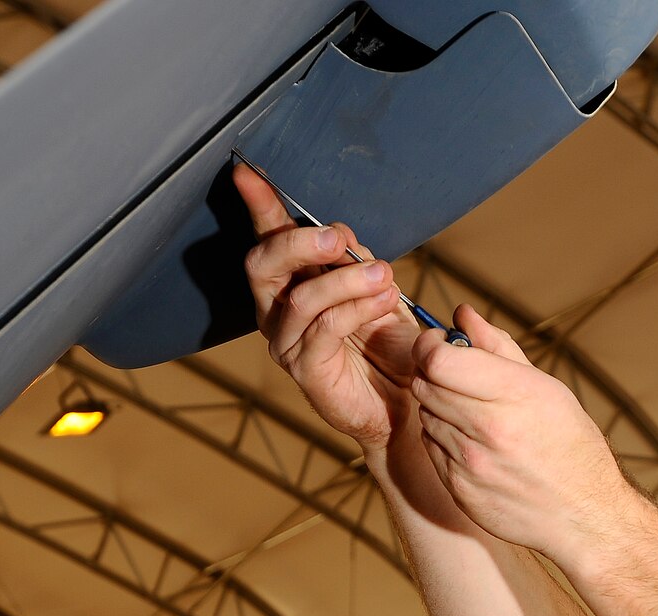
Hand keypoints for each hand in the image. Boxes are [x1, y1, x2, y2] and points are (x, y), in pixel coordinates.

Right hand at [234, 163, 416, 452]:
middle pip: (264, 265)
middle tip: (339, 239)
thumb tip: (339, 234)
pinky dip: (356, 308)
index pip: (268, 239)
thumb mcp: (374, 288)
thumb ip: (352, 260)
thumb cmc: (389, 344)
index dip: (259, 206)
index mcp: (291, 284)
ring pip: (302, 298)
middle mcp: (278, 312)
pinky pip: (325, 329)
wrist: (409, 399)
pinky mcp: (306, 371)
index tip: (248, 173)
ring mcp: (288, 343)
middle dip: (300, 243)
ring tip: (383, 275)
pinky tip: (383, 300)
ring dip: (346, 279)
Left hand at [409, 307, 642, 558]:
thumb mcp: (546, 388)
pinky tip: (473, 443)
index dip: (430, 345)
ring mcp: (470, 463)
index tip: (440, 343)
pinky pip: (431, 448)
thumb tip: (463, 314)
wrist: (584, 516)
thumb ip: (498, 347)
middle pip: (425, 383)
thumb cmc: (571, 446)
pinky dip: (444, 438)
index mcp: (514, 395)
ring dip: (439, 406)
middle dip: (432, 371)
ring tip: (473, 413)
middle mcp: (488, 429)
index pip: (438, 359)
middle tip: (454, 374)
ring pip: (426, 415)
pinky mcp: (459, 488)